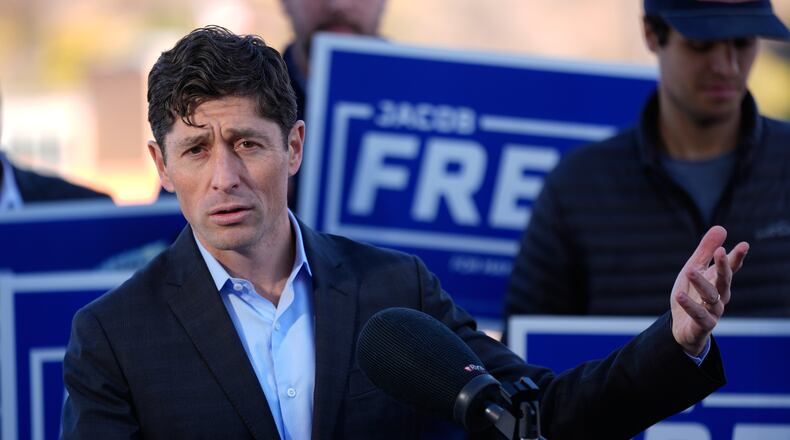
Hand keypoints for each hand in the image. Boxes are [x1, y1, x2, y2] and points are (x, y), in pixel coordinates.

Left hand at [670, 226, 748, 355]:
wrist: (683, 328)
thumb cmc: (691, 295)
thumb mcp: (694, 270)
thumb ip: (705, 251)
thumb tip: (721, 227)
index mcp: (717, 282)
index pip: (729, 268)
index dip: (736, 257)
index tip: (744, 245)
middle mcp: (719, 296)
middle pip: (724, 280)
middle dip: (723, 266)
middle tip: (720, 252)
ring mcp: (713, 311)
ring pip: (711, 296)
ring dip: (701, 283)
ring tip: (689, 270)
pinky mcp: (703, 325)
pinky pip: (698, 315)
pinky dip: (690, 305)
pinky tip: (679, 295)